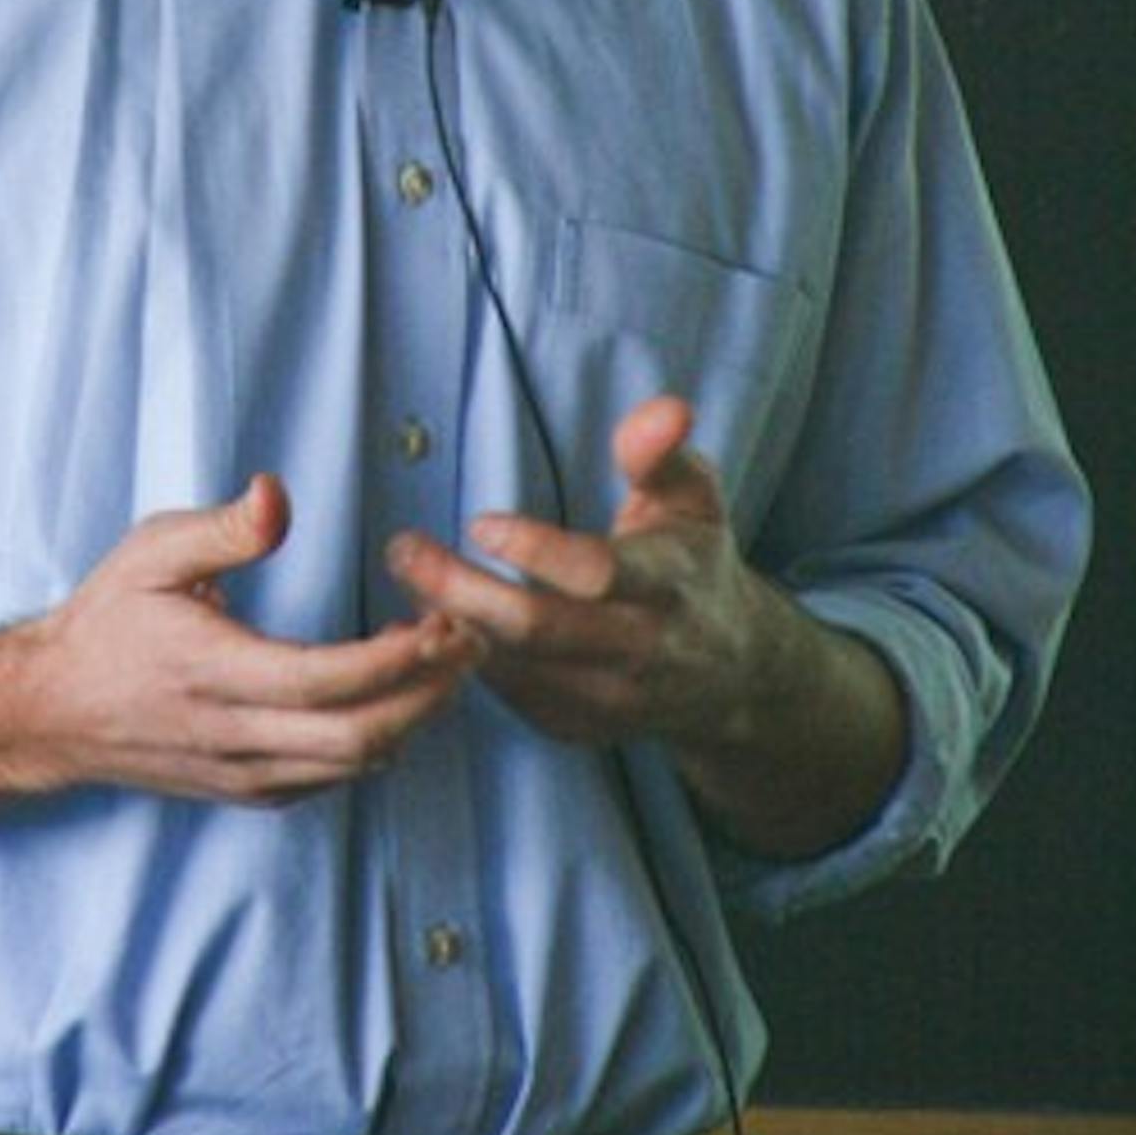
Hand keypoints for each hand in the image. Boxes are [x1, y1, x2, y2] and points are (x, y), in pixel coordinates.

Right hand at [36, 473, 482, 805]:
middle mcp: (232, 735)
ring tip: (444, 669)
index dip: (398, 659)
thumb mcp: (151, 551)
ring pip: (350, 766)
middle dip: (428, 695)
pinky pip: (328, 782)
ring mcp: (241, 774)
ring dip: (410, 721)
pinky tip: (393, 704)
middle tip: (469, 646)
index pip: (327, 681)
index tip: (444, 623)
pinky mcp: (245, 792)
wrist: (52, 710)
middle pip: (357, 737)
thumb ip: (224, 527)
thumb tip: (277, 494)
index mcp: (213, 671)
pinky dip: (373, 747)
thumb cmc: (106, 621)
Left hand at [384, 397, 762, 754]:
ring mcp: (608, 698)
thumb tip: (665, 408)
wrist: (731, 675)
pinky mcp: (578, 726)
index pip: (598, 574)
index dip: (535, 550)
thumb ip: (662, 453)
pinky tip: (429, 620)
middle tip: (404, 550)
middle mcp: (640, 650)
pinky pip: (507, 696)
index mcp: (668, 585)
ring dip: (449, 623)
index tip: (480, 522)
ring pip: (512, 667)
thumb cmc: (694, 566)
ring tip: (409, 576)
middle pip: (537, 628)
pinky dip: (462, 659)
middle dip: (462, 590)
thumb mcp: (694, 500)